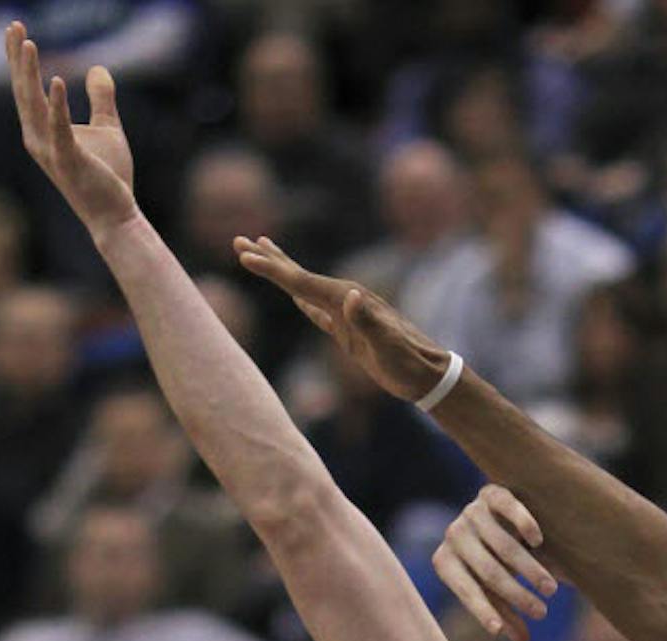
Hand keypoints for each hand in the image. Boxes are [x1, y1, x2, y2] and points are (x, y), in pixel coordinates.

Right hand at [7, 21, 137, 236]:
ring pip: (34, 106)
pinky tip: (56, 80)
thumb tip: (98, 67)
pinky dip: (56, 105)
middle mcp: (37, 139)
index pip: (27, 88)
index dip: (20, 59)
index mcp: (42, 130)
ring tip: (29, 43)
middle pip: (23, 91)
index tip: (16, 28)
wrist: (116, 214)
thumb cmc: (108, 175)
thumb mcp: (107, 128)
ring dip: (31, 73)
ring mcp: (50, 151)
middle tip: (14, 25)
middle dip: (18, 58)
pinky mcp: (69, 161)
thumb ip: (100, 98)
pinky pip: (59, 129)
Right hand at [234, 237, 449, 400]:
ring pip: (304, 287)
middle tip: (239, 240)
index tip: (244, 255)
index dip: (271, 269)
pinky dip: (301, 298)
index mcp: (347, 300)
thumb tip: (351, 295)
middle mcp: (344, 299)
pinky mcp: (348, 330)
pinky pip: (317, 309)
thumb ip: (368, 321)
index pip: (300, 281)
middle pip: (298, 275)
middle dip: (269, 259)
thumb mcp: (388, 345)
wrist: (427, 374)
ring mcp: (345, 313)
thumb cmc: (408, 362)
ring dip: (281, 272)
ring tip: (261, 254)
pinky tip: (294, 295)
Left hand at [434, 485, 557, 640]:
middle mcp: (454, 535)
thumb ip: (504, 611)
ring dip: (530, 569)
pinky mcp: (491, 492)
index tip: (498, 632)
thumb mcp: (494, 588)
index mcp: (445, 562)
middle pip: (488, 571)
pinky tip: (539, 541)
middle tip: (542, 613)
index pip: (465, 590)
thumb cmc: (493, 561)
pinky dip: (524, 524)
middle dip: (517, 595)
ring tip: (550, 590)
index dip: (481, 611)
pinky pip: (508, 508)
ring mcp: (471, 512)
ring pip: (503, 545)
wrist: (494, 516)